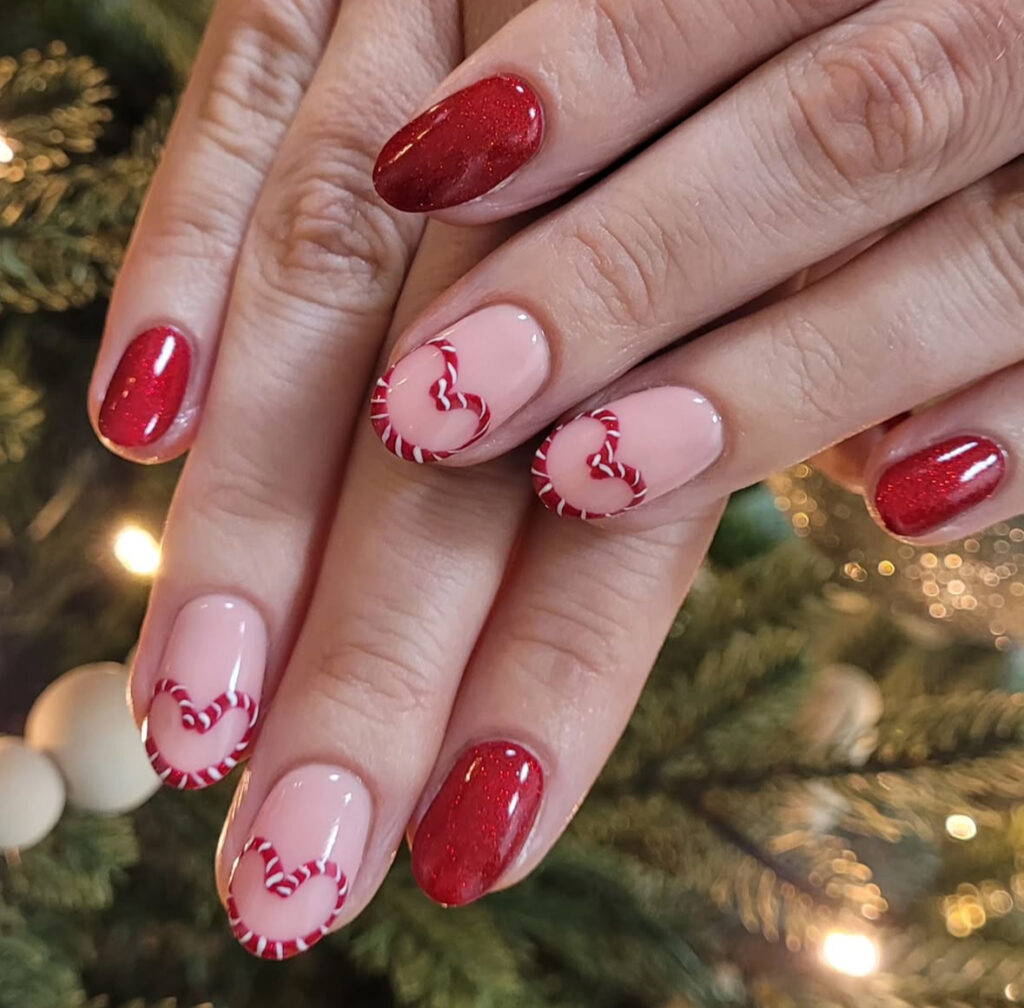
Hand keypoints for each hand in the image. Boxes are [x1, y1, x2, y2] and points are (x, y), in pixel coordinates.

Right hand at [109, 0, 722, 962]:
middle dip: (378, 649)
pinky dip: (186, 258)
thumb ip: (783, 378)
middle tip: (297, 847)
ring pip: (334, 284)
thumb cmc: (785, 79)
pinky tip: (141, 422)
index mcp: (745, 227)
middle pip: (468, 429)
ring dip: (259, 508)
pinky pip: (248, 100)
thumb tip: (793, 511)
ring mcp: (450, 33)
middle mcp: (590, 142)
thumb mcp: (828, 236)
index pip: (632, 494)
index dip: (555, 671)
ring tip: (200, 705)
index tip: (473, 837)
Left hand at [369, 0, 1023, 544]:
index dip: (585, 73)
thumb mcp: (799, 20)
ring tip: (593, 475)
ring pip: (965, 259)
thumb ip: (702, 53)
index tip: (420, 170)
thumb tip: (503, 135)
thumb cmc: (876, 42)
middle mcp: (1017, 23)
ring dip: (771, 382)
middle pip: (830, 134)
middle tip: (447, 397)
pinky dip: (1013, 436)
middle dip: (624, 272)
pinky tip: (895, 507)